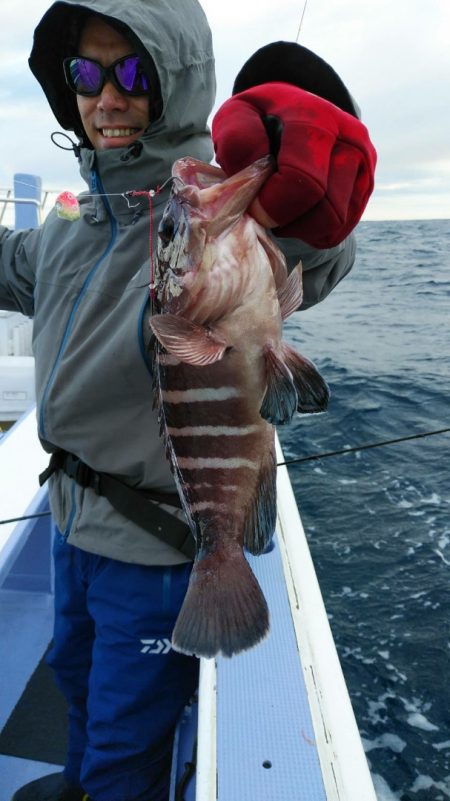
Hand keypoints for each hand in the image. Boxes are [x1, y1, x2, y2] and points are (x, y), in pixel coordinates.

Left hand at [212, 82, 376, 247]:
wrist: (293, 116)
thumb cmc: (260, 121)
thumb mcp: (237, 116)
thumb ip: (237, 137)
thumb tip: (257, 170)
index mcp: (316, 117)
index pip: (304, 180)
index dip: (273, 204)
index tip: (253, 205)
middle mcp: (350, 139)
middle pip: (326, 208)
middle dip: (288, 219)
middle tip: (263, 212)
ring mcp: (363, 164)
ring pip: (335, 222)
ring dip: (300, 228)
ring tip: (279, 211)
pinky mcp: (365, 188)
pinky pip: (338, 230)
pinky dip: (312, 232)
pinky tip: (294, 214)